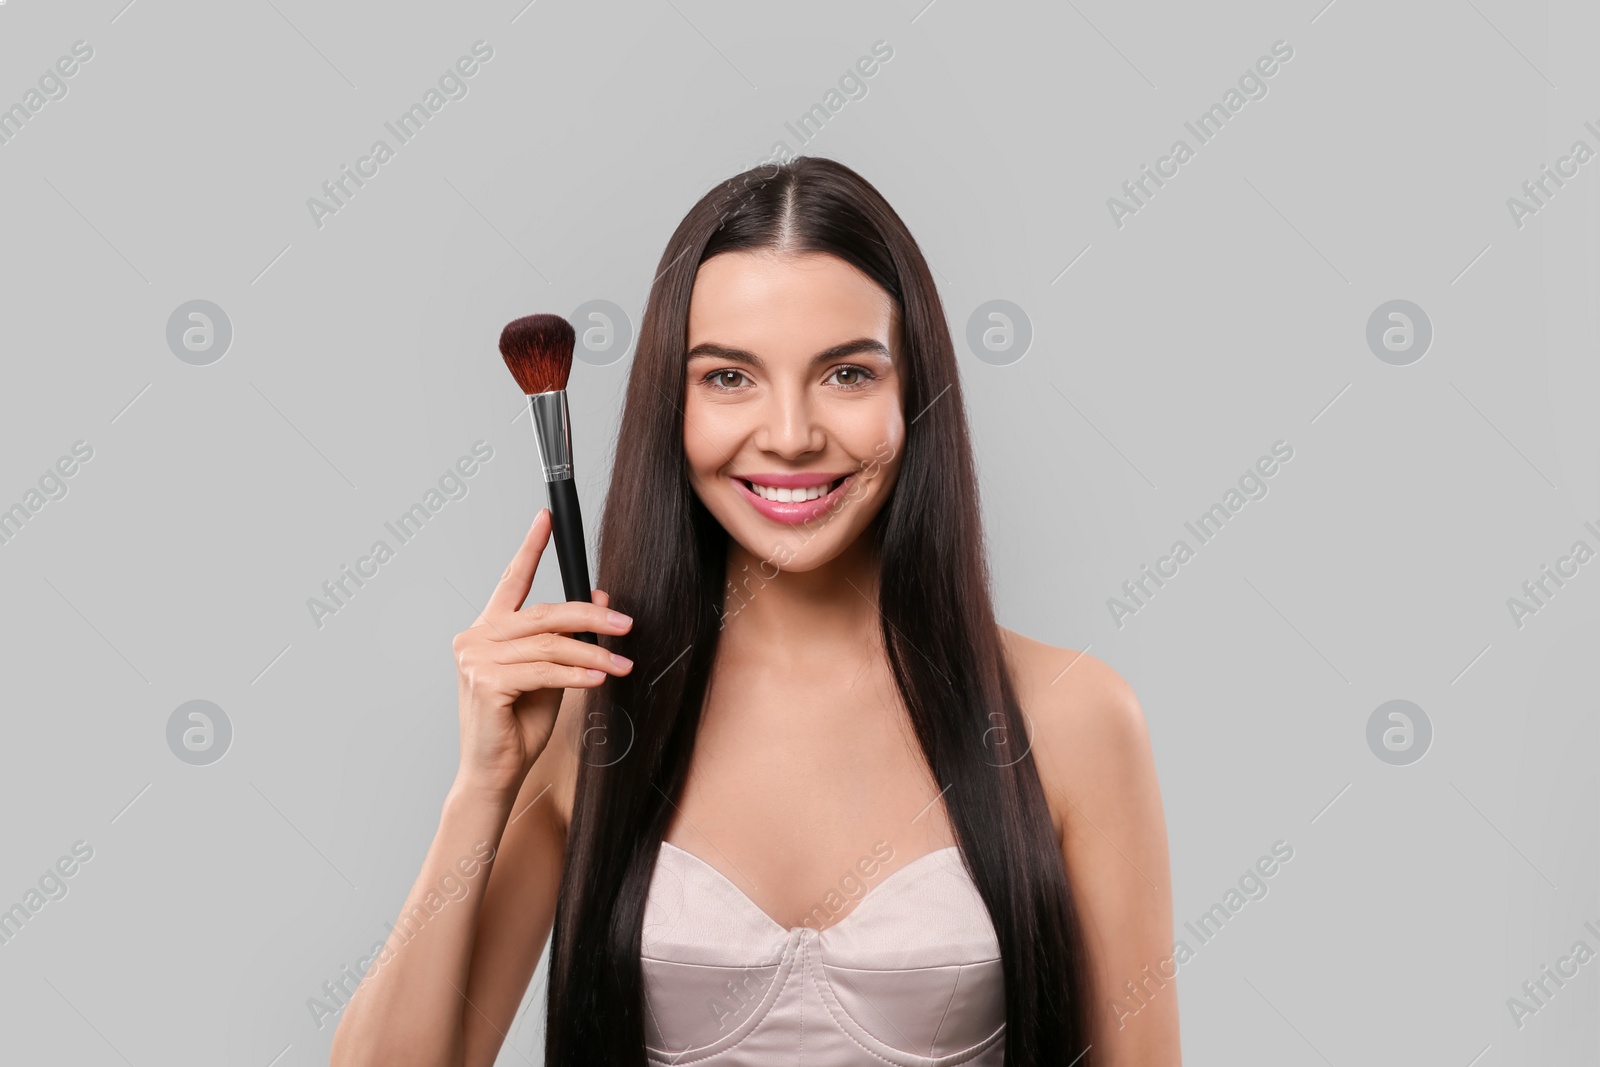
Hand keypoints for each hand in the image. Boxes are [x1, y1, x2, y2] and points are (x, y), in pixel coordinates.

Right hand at [451, 508, 632, 796]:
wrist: (495, 772)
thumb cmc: (519, 724)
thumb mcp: (551, 673)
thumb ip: (566, 637)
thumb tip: (600, 599)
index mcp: (488, 629)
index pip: (511, 580)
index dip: (531, 547)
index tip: (546, 518)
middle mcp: (476, 638)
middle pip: (543, 614)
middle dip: (590, 617)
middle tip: (627, 624)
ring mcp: (476, 659)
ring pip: (549, 645)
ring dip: (593, 653)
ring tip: (623, 663)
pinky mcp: (485, 683)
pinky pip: (544, 671)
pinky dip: (577, 674)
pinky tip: (599, 679)